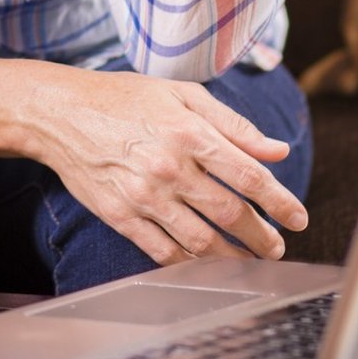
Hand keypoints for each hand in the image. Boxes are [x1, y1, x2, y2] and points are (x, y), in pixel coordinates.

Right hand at [26, 67, 308, 264]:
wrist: (59, 113)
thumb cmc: (123, 98)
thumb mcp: (180, 94)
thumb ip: (233, 124)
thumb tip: (277, 150)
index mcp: (189, 132)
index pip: (250, 176)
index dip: (281, 202)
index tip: (298, 218)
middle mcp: (169, 167)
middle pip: (231, 214)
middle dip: (263, 236)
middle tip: (276, 246)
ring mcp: (143, 195)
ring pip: (201, 240)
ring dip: (233, 256)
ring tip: (249, 260)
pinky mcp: (120, 215)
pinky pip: (163, 251)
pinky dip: (190, 264)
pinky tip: (206, 264)